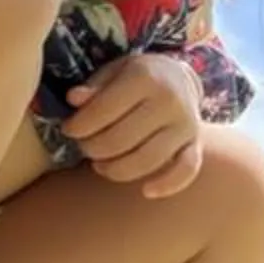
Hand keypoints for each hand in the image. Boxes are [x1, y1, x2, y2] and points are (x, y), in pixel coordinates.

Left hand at [62, 50, 203, 196]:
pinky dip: (167, 185)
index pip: (104, 110)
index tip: (68, 129)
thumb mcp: (114, 71)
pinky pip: (186, 170)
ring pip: (147, 160)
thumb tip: (73, 98)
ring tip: (100, 165)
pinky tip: (146, 191)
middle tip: (83, 147)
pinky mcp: (195, 144)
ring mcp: (186, 125)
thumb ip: (94, 86)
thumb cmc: (138, 77)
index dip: (79, 125)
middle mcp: (169, 101)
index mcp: (146, 77)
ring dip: (116, 170)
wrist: (179, 79)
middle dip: (93, 148)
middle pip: (121, 139)